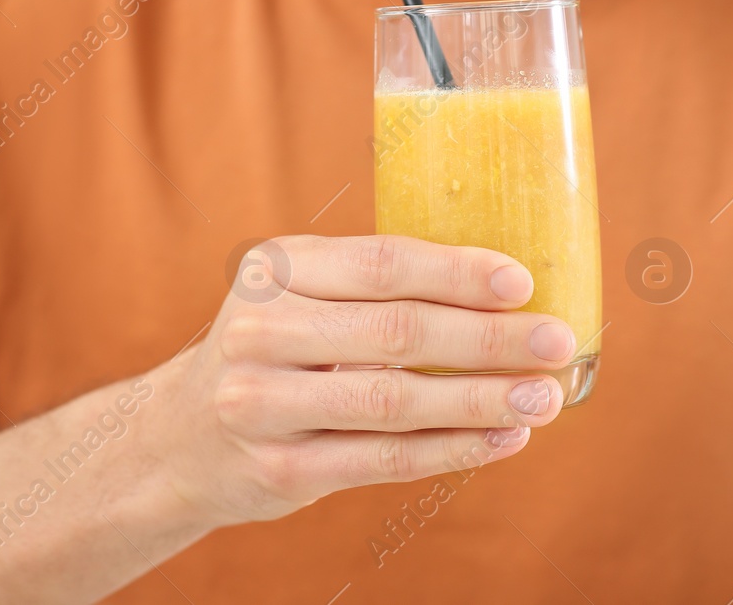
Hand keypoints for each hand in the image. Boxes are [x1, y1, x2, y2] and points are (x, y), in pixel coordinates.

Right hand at [146, 234, 575, 527]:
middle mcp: (262, 330)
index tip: (522, 281)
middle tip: (555, 341)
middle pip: (396, 332)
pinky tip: (503, 438)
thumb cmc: (275, 348)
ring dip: (481, 400)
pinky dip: (453, 448)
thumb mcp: (300, 293)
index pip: (383, 263)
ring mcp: (264, 403)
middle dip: (489, 339)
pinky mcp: (282, 469)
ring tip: (544, 396)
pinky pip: (385, 458)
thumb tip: (508, 288)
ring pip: (395, 402)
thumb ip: (376, 286)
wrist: (177, 437)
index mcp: (277, 267)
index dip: (457, 272)